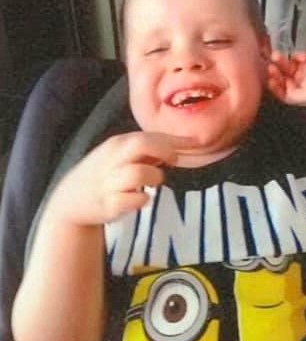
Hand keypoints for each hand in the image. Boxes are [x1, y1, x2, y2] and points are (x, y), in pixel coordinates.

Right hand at [47, 132, 192, 225]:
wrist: (71, 201)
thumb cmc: (103, 175)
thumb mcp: (119, 156)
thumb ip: (146, 151)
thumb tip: (177, 148)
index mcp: (118, 145)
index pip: (151, 136)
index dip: (177, 139)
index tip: (199, 142)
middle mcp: (113, 159)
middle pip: (142, 144)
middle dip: (165, 150)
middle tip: (175, 159)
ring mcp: (110, 182)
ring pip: (140, 172)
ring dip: (155, 177)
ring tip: (152, 183)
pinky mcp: (109, 204)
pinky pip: (134, 199)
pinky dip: (143, 199)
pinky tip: (142, 198)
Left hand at [267, 47, 305, 105]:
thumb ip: (296, 97)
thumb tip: (283, 95)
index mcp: (303, 94)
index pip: (284, 93)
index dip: (275, 87)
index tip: (269, 80)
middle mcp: (304, 83)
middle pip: (284, 79)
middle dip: (277, 73)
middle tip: (270, 66)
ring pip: (289, 67)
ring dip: (282, 62)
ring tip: (277, 55)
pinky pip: (299, 57)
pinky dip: (298, 56)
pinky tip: (303, 56)